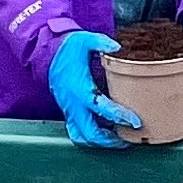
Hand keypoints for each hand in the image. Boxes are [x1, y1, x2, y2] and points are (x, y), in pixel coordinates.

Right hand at [48, 31, 136, 147]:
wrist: (48, 53)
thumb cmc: (67, 48)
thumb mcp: (84, 40)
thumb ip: (101, 43)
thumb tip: (117, 47)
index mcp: (79, 88)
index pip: (101, 108)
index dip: (119, 116)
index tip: (135, 121)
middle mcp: (73, 104)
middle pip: (90, 133)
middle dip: (111, 140)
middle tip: (129, 138)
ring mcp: (69, 110)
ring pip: (82, 136)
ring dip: (100, 142)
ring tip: (119, 140)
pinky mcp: (68, 112)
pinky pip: (77, 131)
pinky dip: (91, 136)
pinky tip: (105, 132)